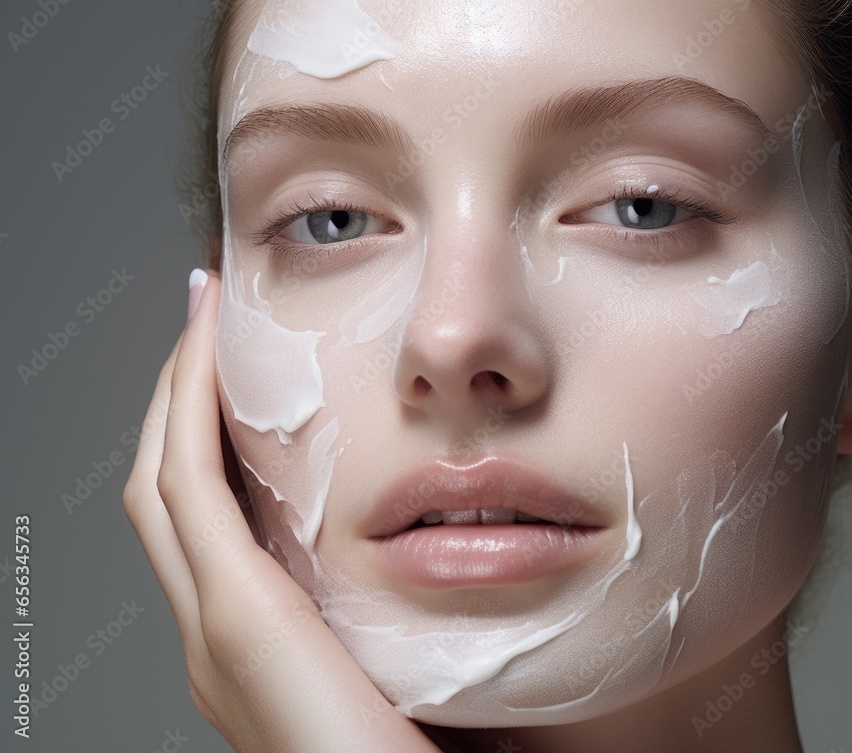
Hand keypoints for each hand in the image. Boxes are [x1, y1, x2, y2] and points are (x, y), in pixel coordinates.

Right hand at [122, 270, 442, 752]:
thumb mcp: (420, 663)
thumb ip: (412, 609)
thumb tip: (464, 548)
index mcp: (262, 646)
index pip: (215, 514)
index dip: (214, 430)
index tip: (238, 357)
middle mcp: (220, 636)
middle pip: (175, 487)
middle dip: (181, 397)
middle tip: (204, 314)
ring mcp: (218, 633)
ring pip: (167, 482)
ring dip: (176, 393)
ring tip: (200, 317)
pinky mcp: (240, 625)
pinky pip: (190, 491)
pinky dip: (187, 414)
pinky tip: (207, 353)